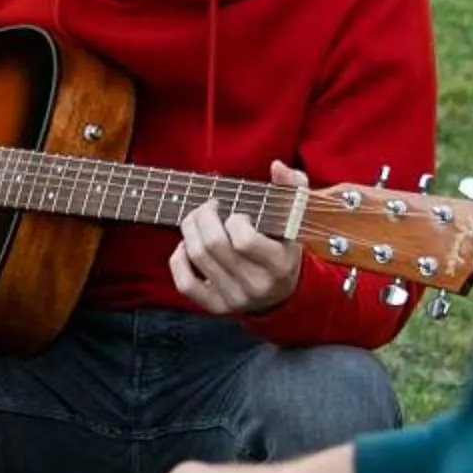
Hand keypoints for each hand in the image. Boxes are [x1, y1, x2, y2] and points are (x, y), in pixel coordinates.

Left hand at [169, 160, 305, 314]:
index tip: (238, 214)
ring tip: (198, 220)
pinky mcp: (216, 306)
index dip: (235, 220)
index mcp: (279, 264)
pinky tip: (185, 246)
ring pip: (197, 258)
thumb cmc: (284, 246)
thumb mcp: (295, 217)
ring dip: (190, 230)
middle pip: (214, 245)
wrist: (282, 291)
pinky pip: (185, 284)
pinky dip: (178, 260)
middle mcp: (256, 285)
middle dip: (205, 217)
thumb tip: (276, 167)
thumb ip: (292, 187)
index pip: (244, 240)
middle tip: (209, 207)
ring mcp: (235, 298)